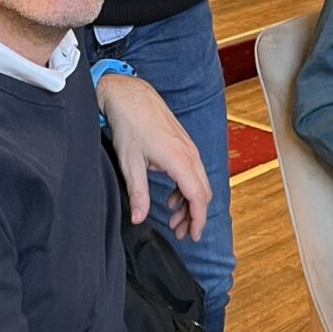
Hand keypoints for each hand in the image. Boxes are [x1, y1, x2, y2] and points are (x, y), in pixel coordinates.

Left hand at [96, 74, 211, 239]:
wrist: (131, 95)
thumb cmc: (130, 125)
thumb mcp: (130, 163)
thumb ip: (138, 194)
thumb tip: (139, 218)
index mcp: (179, 160)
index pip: (198, 197)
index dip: (198, 219)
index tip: (194, 236)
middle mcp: (190, 154)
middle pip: (203, 192)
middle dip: (195, 216)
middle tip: (181, 233)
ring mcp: (189, 147)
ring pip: (199, 182)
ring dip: (190, 203)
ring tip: (175, 219)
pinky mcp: (184, 144)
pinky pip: (194, 172)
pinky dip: (187, 189)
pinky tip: (172, 197)